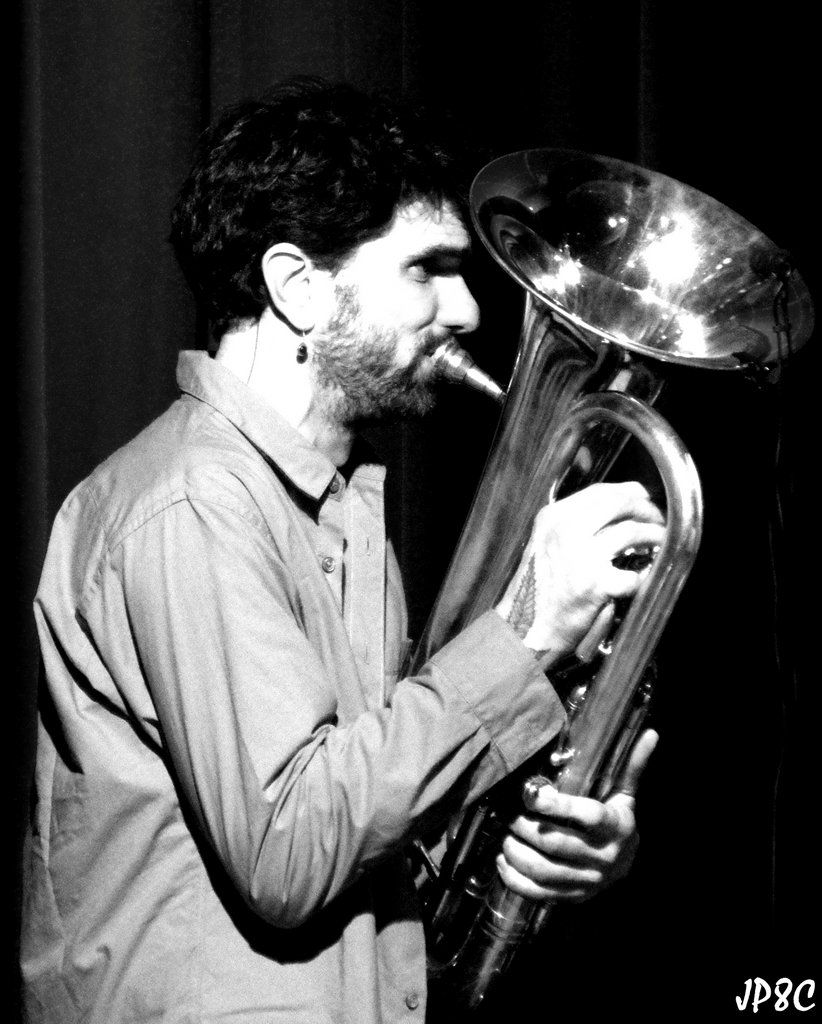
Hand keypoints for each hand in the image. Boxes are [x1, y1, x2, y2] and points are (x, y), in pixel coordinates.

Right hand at [495, 482, 663, 664]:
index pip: (600, 491)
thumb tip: (615, 510)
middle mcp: (566, 531)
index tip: (643, 498)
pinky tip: (644, 576)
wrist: (525, 627)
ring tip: (659, 542)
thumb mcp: (545, 544)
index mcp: (553, 518)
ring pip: (632, 532)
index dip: (629, 492)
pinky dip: (644, 575)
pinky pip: (634, 574)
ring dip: (653, 536)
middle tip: (658, 518)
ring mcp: (582, 557)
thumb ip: (572, 525)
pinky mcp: (596, 585)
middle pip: (620, 503)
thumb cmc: (536, 591)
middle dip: (647, 509)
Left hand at [496, 729, 657, 902]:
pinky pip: (539, 893)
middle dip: (526, 828)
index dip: (557, 805)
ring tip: (505, 836)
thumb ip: (632, 765)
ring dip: (517, 854)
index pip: (587, 816)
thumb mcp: (626, 793)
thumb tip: (650, 734)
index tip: (531, 793)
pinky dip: (515, 879)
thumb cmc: (618, 819)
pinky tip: (503, 861)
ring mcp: (587, 881)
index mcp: (615, 827)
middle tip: (509, 815)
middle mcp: (603, 857)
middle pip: (557, 844)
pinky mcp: (572, 897)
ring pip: (544, 871)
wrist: (626, 864)